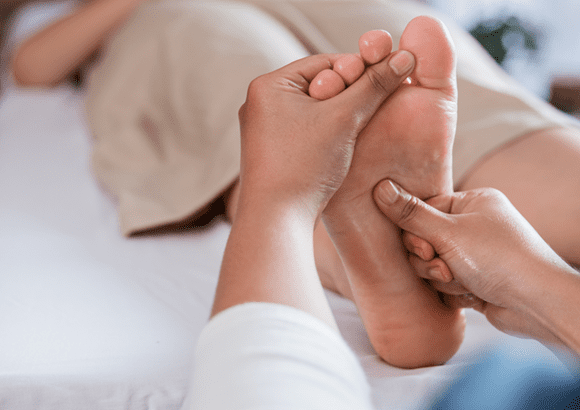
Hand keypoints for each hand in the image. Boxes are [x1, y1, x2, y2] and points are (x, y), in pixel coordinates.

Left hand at [237, 52, 413, 218]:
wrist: (277, 219)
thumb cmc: (303, 166)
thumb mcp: (345, 119)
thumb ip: (375, 85)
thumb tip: (405, 56)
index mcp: (269, 85)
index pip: (325, 64)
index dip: (360, 70)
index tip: (387, 80)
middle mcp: (260, 103)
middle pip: (321, 86)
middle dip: (351, 94)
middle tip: (380, 103)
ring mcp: (264, 129)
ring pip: (317, 110)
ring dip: (342, 116)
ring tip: (364, 126)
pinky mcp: (272, 151)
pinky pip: (308, 131)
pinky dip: (329, 134)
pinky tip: (348, 145)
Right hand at [373, 180, 576, 344]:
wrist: (538, 304)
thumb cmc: (499, 259)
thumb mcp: (448, 233)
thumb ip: (410, 214)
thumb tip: (380, 188)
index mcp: (473, 203)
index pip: (425, 210)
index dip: (417, 233)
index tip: (425, 249)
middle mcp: (475, 225)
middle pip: (425, 239)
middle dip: (431, 260)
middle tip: (445, 268)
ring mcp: (476, 254)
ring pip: (433, 264)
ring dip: (443, 278)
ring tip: (464, 282)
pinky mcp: (476, 279)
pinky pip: (446, 284)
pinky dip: (455, 291)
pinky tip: (474, 294)